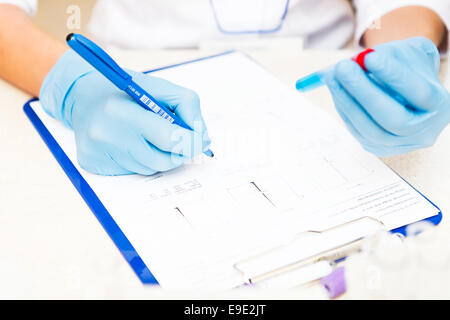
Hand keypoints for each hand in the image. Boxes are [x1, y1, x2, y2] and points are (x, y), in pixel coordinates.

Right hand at [40, 50, 210, 174]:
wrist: (80, 96)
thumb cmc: (123, 91)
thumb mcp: (157, 86)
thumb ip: (186, 106)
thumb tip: (202, 137)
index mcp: (123, 111)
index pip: (170, 139)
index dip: (192, 142)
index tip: (200, 139)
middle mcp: (107, 135)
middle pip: (163, 160)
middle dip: (180, 152)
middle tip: (182, 141)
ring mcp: (98, 153)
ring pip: (150, 168)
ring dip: (159, 155)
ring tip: (149, 136)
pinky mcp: (92, 164)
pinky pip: (132, 171)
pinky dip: (140, 160)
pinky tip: (130, 143)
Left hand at [324, 37, 449, 156]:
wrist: (407, 94)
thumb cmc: (409, 69)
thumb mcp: (408, 54)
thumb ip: (390, 54)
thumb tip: (359, 61)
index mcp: (440, 105)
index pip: (419, 92)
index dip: (393, 75)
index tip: (369, 56)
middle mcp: (424, 130)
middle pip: (394, 119)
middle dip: (364, 92)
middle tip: (343, 68)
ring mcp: (401, 144)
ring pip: (371, 130)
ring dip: (347, 101)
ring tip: (333, 76)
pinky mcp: (379, 149)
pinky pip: (358, 132)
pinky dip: (344, 109)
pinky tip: (336, 90)